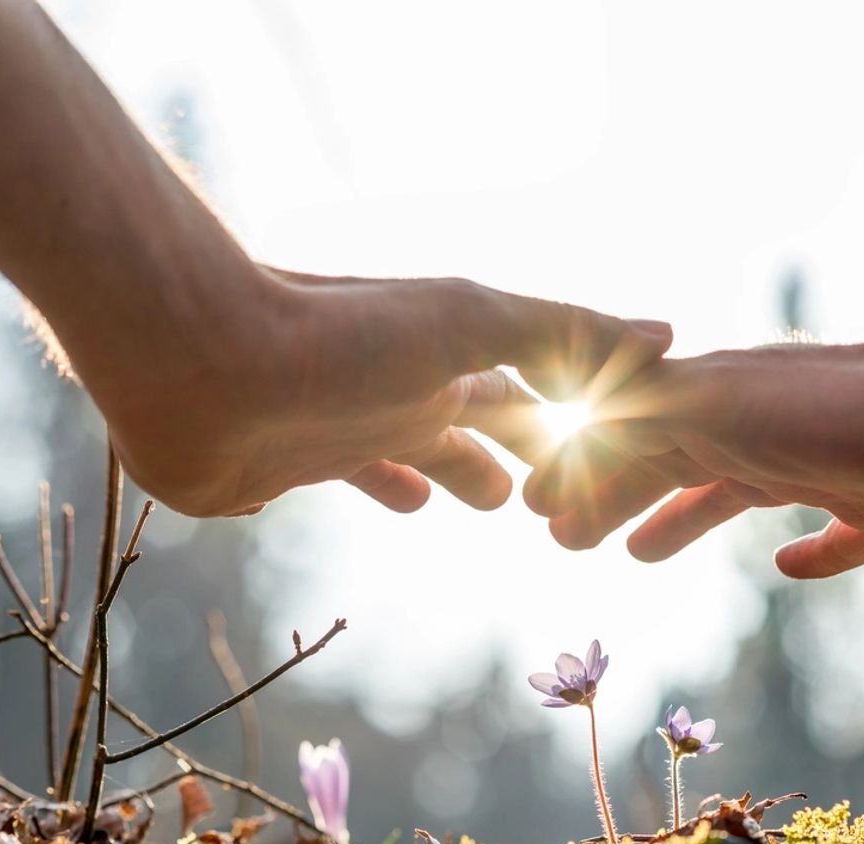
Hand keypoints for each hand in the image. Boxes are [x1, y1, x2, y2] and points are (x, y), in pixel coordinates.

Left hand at [99, 267, 671, 516]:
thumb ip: (563, 331)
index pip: (530, 389)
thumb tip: (667, 334)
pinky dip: (377, 488)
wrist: (196, 360)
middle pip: (477, 422)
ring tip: (481, 500)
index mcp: (449, 358)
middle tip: (554, 491)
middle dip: (518, 449)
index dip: (573, 419)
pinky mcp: (286, 467)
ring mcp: (344, 426)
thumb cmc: (339, 338)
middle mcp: (402, 388)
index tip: (614, 447)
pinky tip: (388, 501)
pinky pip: (342, 479)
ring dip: (451, 470)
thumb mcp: (468, 322)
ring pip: (415, 452)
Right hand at [527, 321, 863, 577]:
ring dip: (684, 520)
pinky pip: (837, 537)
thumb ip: (635, 424)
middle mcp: (765, 433)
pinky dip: (810, 553)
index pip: (626, 446)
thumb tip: (565, 448)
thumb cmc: (836, 413)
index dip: (580, 478)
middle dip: (617, 496)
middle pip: (670, 469)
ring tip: (643, 553)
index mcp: (717, 410)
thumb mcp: (710, 411)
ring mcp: (827, 469)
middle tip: (572, 537)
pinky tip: (791, 566)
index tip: (538, 513)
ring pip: (735, 497)